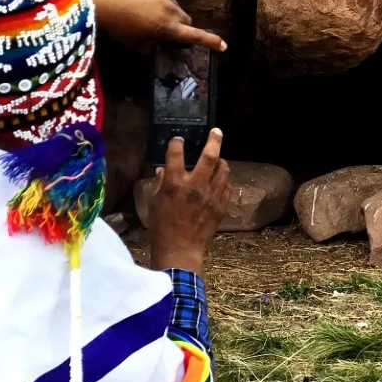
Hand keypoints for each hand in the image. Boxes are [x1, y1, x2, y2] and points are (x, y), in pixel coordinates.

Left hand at [88, 0, 226, 52]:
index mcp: (168, 28)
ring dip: (168, 13)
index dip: (211, 42)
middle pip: (186, 21)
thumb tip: (157, 47)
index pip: (195, 36)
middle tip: (165, 31)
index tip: (223, 46)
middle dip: (181, 27)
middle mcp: (171, 10)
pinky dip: (157, 0)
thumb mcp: (136, 44)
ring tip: (146, 14)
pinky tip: (140, 2)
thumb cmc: (118, 26)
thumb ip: (152, 47)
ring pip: (174, 7)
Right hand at [140, 129, 231, 273]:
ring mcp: (211, 196)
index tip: (178, 140)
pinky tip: (219, 181)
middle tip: (216, 132)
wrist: (179, 250)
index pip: (176, 154)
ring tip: (218, 160)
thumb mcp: (154, 202)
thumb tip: (163, 170)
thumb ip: (159, 183)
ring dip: (221, 161)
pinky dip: (224, 180)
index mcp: (174, 184)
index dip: (176, 143)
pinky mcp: (221, 207)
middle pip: (210, 156)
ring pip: (223, 170)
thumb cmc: (161, 227)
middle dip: (214, 140)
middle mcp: (195, 186)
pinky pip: (228, 187)